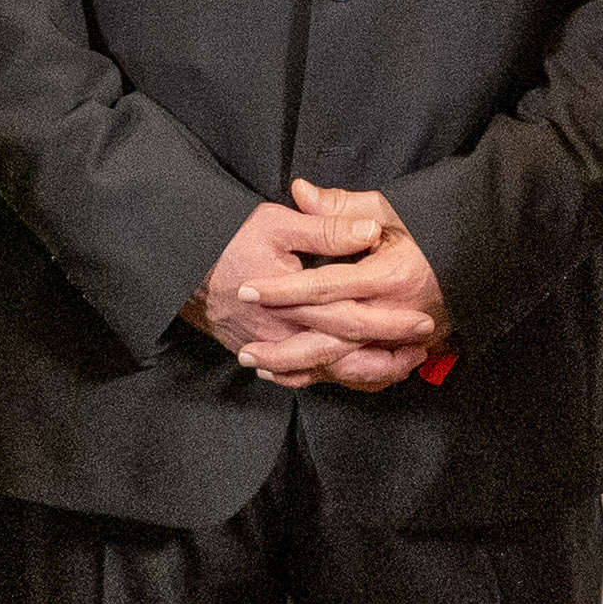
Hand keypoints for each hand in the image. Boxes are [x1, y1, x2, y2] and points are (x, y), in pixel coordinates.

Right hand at [178, 193, 420, 387]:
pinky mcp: (263, 354)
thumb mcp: (276, 223)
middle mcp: (286, 334)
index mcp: (296, 302)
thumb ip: (326, 228)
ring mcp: (273, 350)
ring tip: (398, 366)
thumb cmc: (229, 240)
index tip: (423, 322)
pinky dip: (329, 380)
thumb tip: (370, 231)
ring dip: (364, 373)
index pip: (354, 318)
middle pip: (346, 356)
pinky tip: (350, 374)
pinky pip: (300, 378)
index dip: (390, 323)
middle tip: (421, 352)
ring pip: (326, 374)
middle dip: (387, 357)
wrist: (179, 269)